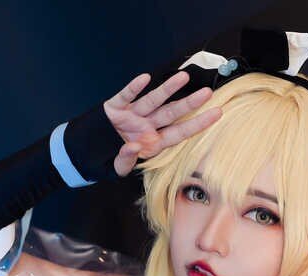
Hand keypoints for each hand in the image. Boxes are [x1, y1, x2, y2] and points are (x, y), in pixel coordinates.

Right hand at [103, 70, 221, 177]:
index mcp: (152, 142)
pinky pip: (126, 96)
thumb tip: (133, 148)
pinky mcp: (116, 107)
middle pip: (171, 114)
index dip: (197, 124)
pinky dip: (133, 88)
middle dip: (189, 104)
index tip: (217, 114)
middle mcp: (146, 126)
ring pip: (153, 101)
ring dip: (167, 89)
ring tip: (183, 77)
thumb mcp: (120, 167)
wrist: (91, 149)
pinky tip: (145, 78)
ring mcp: (132, 115)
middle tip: (207, 93)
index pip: (179, 133)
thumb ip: (126, 160)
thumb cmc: (112, 157)